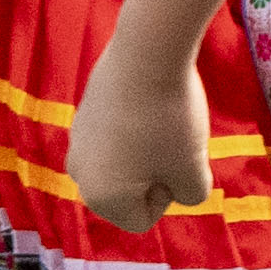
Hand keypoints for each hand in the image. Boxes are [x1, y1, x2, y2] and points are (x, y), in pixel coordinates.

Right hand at [70, 38, 213, 233]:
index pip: (142, 218)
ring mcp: (77, 138)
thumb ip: (189, 195)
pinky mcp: (84, 109)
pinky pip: (117, 133)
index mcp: (99, 197)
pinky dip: (135, 124)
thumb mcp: (193, 169)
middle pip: (130, 190)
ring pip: (125, 160)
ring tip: (161, 116)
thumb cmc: (170, 118)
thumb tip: (178, 187)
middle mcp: (79, 172)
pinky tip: (148, 99)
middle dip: (156, 172)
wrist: (147, 50)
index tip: (174, 160)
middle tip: (170, 139)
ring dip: (148, 147)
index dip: (168, 193)